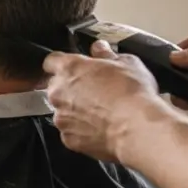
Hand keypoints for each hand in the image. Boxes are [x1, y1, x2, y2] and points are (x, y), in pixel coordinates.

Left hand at [43, 39, 164, 161]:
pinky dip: (81, 129)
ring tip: (100, 112)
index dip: (63, 63)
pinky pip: (70, 131)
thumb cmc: (131, 92)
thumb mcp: (126, 62)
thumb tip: (99, 49)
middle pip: (56, 87)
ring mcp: (61, 117)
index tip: (73, 67)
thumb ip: (107, 54)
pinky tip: (100, 127)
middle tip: (94, 90)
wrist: (135, 127)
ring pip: (62, 110)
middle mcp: (58, 92)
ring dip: (75, 110)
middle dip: (70, 88)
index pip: (51, 61)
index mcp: (69, 68)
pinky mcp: (68, 139)